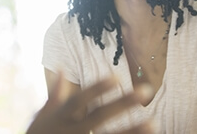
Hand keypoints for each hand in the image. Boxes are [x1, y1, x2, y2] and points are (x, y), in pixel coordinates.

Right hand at [26, 73, 153, 133]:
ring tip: (155, 123)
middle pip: (100, 117)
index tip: (115, 76)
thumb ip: (54, 96)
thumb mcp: (41, 118)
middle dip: (123, 103)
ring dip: (133, 132)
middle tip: (146, 90)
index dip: (97, 89)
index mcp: (59, 118)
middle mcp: (71, 132)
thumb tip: (63, 69)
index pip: (79, 100)